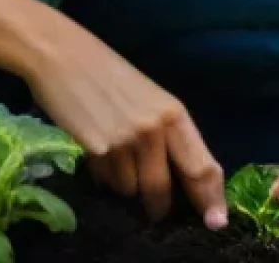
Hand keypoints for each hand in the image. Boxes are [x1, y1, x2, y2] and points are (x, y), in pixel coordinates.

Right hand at [20, 21, 226, 229]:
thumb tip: (177, 179)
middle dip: (159, 207)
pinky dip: (103, 175)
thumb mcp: (148, 99)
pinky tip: (96, 149)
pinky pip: (106, 181)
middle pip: (163, 190)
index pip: (202, 166)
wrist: (62, 54)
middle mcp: (153, 129)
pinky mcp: (97, 149)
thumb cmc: (106, 72)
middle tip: (154, 210)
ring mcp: (124, 141)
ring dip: (124, 183)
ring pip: (130, 190)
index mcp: (173, 113)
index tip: (215, 223)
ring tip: (112, 152)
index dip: (210, 199)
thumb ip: (165, 135)